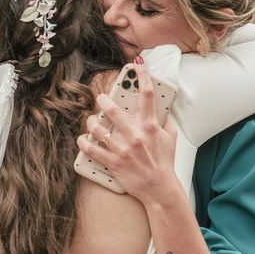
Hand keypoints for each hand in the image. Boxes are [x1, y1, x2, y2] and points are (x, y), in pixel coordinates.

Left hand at [76, 60, 178, 204]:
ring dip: (91, 122)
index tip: (137, 64)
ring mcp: (122, 149)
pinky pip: (91, 149)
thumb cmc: (165, 163)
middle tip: (101, 99)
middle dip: (103, 99)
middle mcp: (135, 135)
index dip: (143, 75)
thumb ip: (165, 121)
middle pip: (112, 108)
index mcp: (151, 126)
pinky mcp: (113, 162)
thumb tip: (162, 109)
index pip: (147, 94)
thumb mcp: (171, 138)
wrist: (160, 189)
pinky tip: (83, 139)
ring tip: (92, 121)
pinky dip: (84, 142)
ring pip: (97, 128)